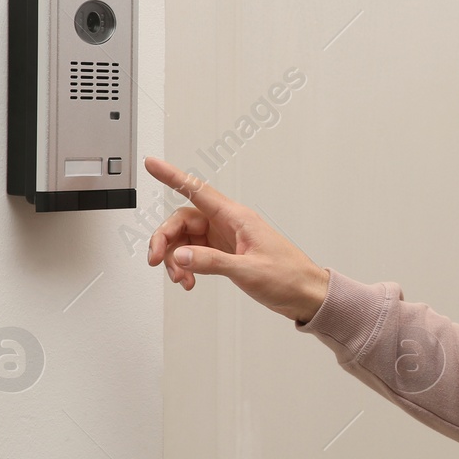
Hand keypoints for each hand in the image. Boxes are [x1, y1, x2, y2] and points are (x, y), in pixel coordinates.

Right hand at [143, 156, 330, 323]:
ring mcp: (226, 239)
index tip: (153, 164)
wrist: (305, 294)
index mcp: (237, 218)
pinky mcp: (226, 254)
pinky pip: (195, 253)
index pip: (197, 190)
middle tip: (157, 260)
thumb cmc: (289, 276)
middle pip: (183, 220)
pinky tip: (190, 280)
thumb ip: (212, 262)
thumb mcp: (249, 270)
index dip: (173, 176)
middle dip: (165, 239)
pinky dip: (187, 266)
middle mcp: (229, 224)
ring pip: (186, 238)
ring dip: (176, 257)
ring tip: (181, 278)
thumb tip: (181, 256)